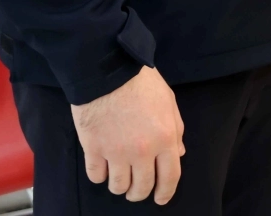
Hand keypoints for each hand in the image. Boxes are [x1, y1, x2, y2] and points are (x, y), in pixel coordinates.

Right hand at [70, 66, 184, 203]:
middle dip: (140, 193)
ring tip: (120, 178)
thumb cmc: (142, 83)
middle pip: (142, 187)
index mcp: (165, 138)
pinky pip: (96, 176)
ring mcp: (116, 152)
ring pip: (118, 186)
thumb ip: (176, 130)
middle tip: (137, 190)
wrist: (108, 72)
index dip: (165, 192)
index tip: (160, 199)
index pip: (170, 177)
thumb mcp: (169, 103)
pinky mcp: (93, 149)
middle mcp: (142, 150)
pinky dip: (100, 176)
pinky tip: (103, 167)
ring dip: (120, 186)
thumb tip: (177, 154)